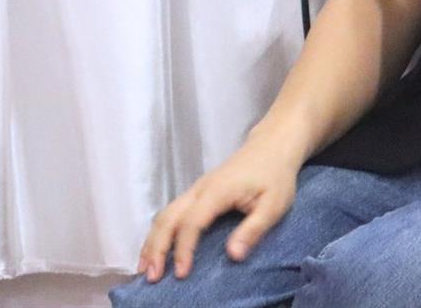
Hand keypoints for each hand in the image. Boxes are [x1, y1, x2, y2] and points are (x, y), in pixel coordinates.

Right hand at [136, 132, 302, 281]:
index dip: (184, 249)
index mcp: (217, 191)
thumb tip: (233, 256)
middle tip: (151, 276)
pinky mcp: (197, 192)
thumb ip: (253, 229)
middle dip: (157, 247)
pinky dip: (159, 232)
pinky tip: (157, 249)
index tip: (182, 273)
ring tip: (145, 268)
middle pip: (168, 218)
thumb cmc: (275, 176)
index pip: (192, 222)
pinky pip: (170, 212)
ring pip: (164, 214)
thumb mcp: (274, 205)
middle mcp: (200, 189)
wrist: (272, 145)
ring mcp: (196, 189)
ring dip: (152, 241)